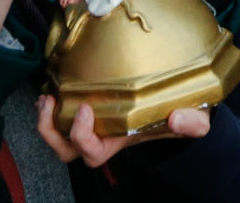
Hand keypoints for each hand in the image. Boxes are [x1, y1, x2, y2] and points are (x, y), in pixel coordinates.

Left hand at [36, 98, 209, 167]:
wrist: (182, 102)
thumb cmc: (183, 113)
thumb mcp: (194, 119)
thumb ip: (192, 123)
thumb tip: (179, 118)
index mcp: (119, 141)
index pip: (92, 153)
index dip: (82, 136)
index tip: (86, 109)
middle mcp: (101, 135)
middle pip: (66, 149)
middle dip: (51, 132)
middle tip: (51, 104)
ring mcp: (92, 121)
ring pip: (58, 134)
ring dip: (46, 118)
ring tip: (46, 97)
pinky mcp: (88, 102)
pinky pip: (61, 112)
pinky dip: (51, 104)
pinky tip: (52, 86)